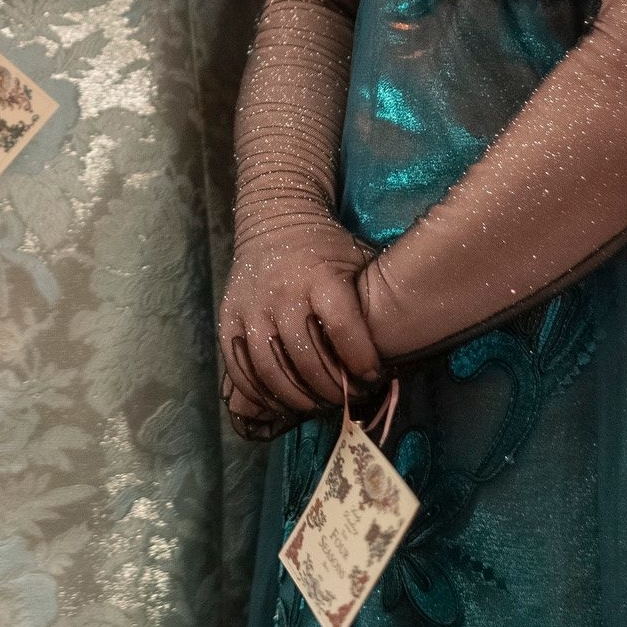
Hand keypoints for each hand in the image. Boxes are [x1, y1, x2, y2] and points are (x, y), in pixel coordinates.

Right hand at [220, 213, 383, 437]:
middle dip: (332, 390)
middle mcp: (282, 293)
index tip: (373, 377)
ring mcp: (251, 308)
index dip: (360, 361)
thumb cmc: (328, 250)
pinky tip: (282, 402)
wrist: (274, 220)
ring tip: (318, 406)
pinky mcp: (228, 319)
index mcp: (321, 277)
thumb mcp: (358, 261)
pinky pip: (240, 368)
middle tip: (347, 400)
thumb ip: (371, 303)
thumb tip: (398, 352)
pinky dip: (260, 394)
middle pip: (306, 358)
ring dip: (298, 399)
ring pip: (270, 370)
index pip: (342, 328)